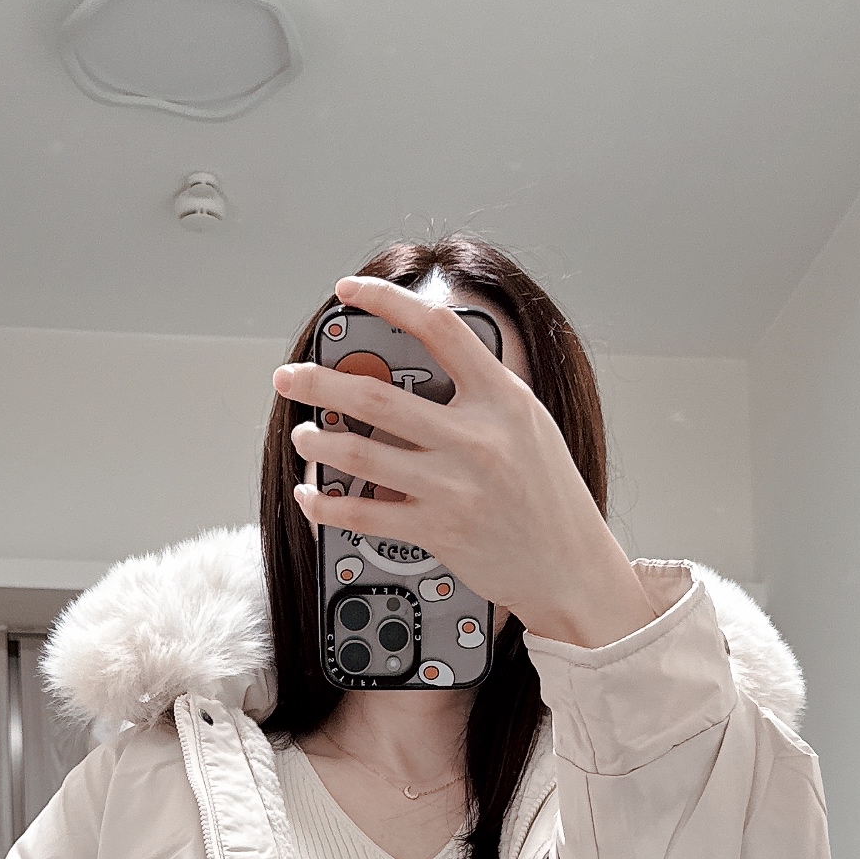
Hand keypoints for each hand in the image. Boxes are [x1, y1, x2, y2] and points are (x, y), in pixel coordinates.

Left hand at [272, 273, 656, 650]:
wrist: (570, 567)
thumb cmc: (548, 494)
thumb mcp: (529, 424)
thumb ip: (481, 393)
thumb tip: (416, 368)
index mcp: (502, 398)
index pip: (438, 328)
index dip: (386, 300)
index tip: (348, 291)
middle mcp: (477, 437)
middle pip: (376, 395)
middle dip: (319, 382)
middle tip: (289, 377)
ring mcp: (455, 487)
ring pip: (360, 453)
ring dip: (318, 442)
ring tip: (302, 436)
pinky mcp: (438, 531)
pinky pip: (364, 514)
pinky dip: (326, 505)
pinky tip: (312, 496)